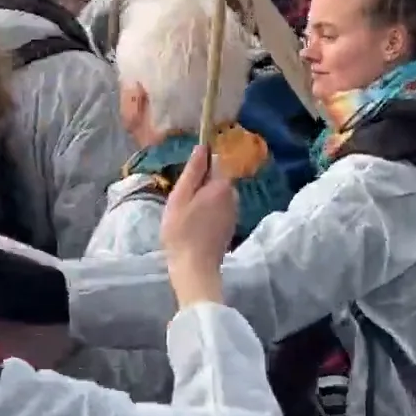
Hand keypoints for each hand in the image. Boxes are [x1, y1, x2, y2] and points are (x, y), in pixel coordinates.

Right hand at [161, 144, 237, 307]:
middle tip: (181, 203)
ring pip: (216, 196)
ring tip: (185, 216)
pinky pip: (218, 210)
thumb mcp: (180, 197)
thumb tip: (201, 147)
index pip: (213, 163)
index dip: (197, 169)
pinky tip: (195, 226)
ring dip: (203, 200)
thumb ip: (193, 171)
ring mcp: (235, 212)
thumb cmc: (182, 231)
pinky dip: (208, 213)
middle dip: (199, 186)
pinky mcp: (231, 226)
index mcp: (222, 185)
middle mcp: (234, 195)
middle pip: (215, 180)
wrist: (196, 268)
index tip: (184, 182)